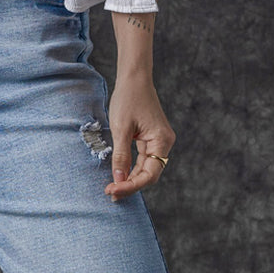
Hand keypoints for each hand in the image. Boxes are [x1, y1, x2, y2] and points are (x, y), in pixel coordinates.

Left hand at [103, 71, 175, 200]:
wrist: (134, 78)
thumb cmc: (128, 99)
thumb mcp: (120, 129)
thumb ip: (121, 156)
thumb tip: (118, 180)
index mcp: (162, 141)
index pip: (149, 174)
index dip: (131, 186)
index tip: (113, 190)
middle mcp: (164, 143)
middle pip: (149, 174)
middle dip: (130, 185)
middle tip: (110, 194)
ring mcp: (159, 141)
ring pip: (146, 169)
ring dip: (130, 179)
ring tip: (112, 188)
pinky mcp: (151, 139)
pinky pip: (143, 160)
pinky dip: (131, 169)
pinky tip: (119, 176)